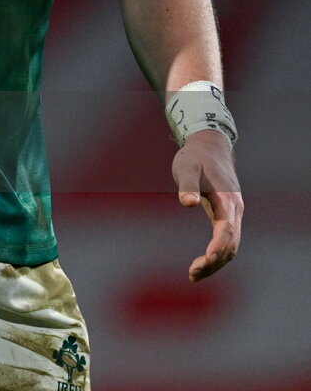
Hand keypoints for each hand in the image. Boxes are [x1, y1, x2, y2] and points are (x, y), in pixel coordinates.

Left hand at [171, 128, 242, 281]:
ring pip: (231, 246)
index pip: (226, 231)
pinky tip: (204, 262)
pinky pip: (227, 240)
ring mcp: (233, 214)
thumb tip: (187, 203)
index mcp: (227, 200)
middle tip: (192, 274)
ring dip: (216, 262)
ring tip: (194, 274)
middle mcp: (235, 210)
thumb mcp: (187, 167)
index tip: (206, 260)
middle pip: (231, 245)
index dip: (217, 248)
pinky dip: (218, 254)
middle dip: (214, 262)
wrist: (209, 146)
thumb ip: (187, 184)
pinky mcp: (227, 215)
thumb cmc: (195, 157)